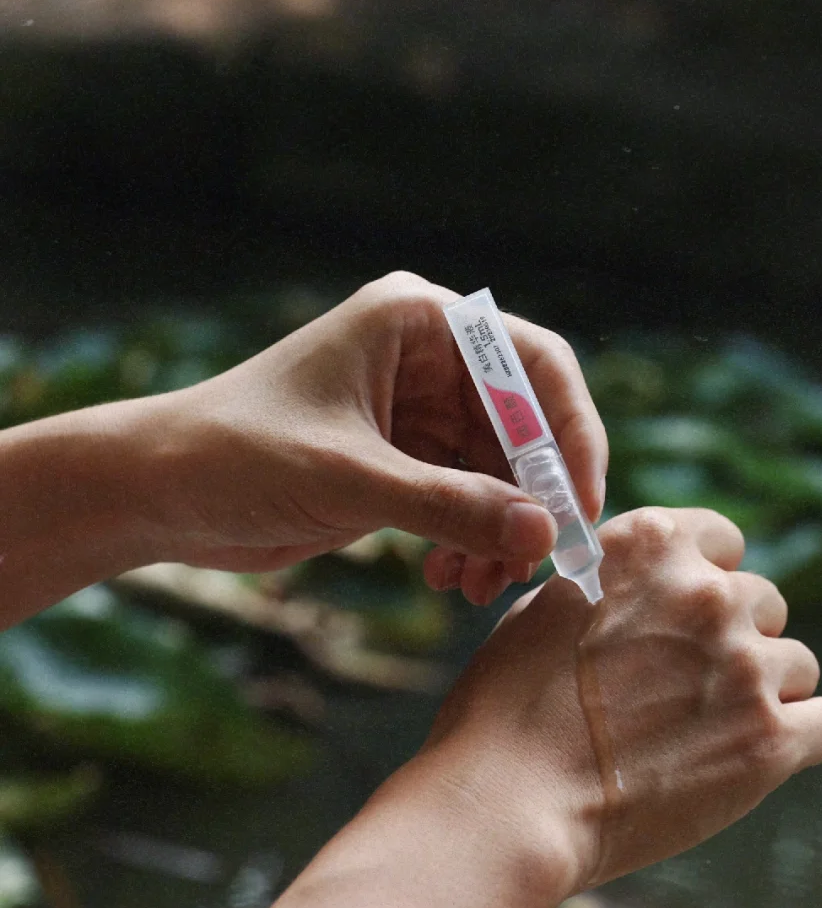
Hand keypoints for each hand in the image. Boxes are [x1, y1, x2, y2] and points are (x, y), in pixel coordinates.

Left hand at [140, 272, 606, 588]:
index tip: (580, 505)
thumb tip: (546, 536)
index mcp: (418, 322)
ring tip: (481, 585)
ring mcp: (416, 411)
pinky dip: (469, 540)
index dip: (570, 432)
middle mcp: (427, 358)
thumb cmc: (237, 456)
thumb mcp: (351, 480)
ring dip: (501, 532)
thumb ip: (451, 506)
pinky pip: (465, 500)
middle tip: (533, 565)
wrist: (155, 492)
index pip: (533, 363)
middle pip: (524, 425)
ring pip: (500, 471)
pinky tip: (446, 579)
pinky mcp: (400, 460)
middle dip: (532, 498)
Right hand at [421, 507, 821, 893]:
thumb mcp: (548, 607)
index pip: (722, 539)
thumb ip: (615, 584)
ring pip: (797, 663)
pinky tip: (757, 756)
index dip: (706, 578)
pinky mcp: (770, 739)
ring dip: (763, 691)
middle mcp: (707, 592)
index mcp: (652, 545)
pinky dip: (800, 738)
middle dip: (732, 640)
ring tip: (708, 733)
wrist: (511, 801)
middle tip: (686, 689)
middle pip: (763, 602)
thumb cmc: (510, 707)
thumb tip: (651, 591)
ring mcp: (745, 665)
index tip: (686, 615)